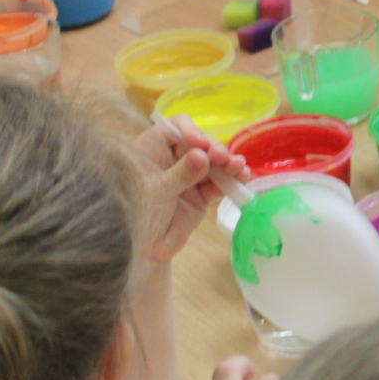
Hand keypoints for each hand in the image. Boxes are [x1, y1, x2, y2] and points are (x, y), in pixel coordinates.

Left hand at [134, 114, 251, 262]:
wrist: (141, 251)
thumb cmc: (135, 216)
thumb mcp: (155, 192)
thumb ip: (180, 174)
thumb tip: (202, 156)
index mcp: (153, 151)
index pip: (174, 128)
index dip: (189, 130)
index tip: (200, 143)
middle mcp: (173, 160)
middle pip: (199, 144)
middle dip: (214, 149)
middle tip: (222, 159)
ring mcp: (189, 177)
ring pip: (213, 163)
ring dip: (228, 162)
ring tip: (238, 166)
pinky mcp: (201, 194)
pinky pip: (220, 183)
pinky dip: (233, 179)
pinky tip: (243, 176)